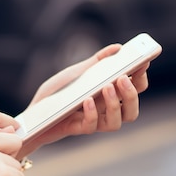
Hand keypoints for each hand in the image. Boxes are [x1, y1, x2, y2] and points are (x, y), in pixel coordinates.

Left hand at [18, 44, 149, 157]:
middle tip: (123, 78)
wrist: (33, 112)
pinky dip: (92, 113)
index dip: (141, 76)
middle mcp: (105, 109)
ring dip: (115, 105)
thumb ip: (97, 62)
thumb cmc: (57, 92)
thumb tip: (118, 48)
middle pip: (132, 109)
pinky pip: (92, 126)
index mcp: (108, 93)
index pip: (135, 88)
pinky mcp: (78, 128)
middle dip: (132, 94)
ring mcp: (93, 120)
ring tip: (106, 87)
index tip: (142, 62)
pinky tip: (86, 100)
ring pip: (118, 122)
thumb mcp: (76, 73)